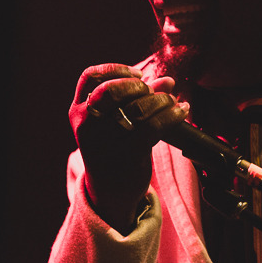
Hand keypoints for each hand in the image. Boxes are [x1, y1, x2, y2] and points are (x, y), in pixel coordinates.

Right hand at [69, 63, 187, 231]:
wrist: (109, 193)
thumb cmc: (115, 149)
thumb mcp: (117, 123)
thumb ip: (138, 99)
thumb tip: (167, 81)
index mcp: (79, 112)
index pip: (90, 78)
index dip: (115, 69)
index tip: (137, 74)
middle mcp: (87, 125)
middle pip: (111, 90)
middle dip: (138, 86)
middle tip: (151, 92)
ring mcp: (105, 141)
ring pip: (137, 108)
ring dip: (161, 100)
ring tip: (172, 102)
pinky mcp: (126, 155)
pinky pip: (154, 126)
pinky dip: (172, 114)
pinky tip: (182, 111)